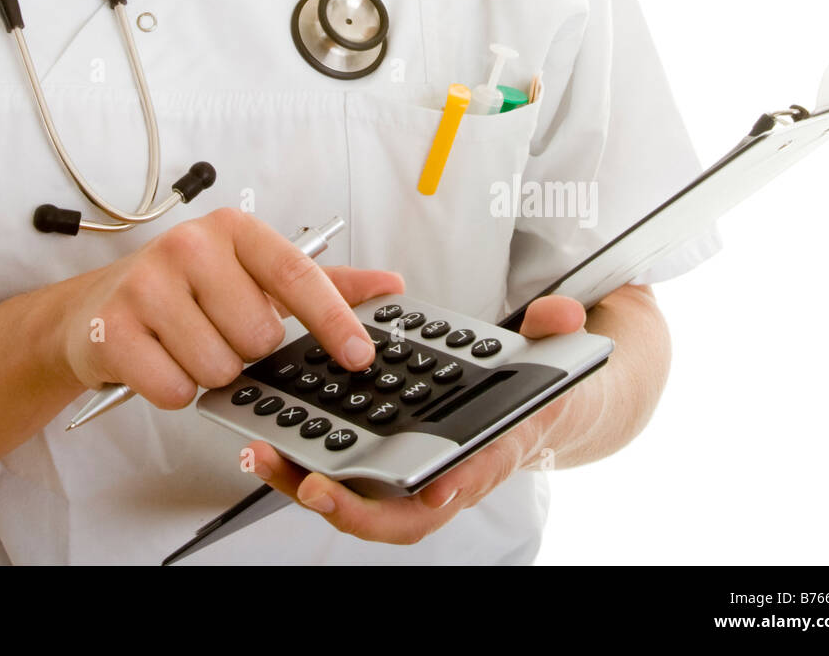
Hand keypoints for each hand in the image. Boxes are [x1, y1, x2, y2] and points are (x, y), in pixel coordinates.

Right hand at [54, 207, 404, 407]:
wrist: (93, 310)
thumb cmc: (183, 291)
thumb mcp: (249, 275)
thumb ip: (321, 283)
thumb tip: (388, 285)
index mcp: (232, 230)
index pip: (295, 273)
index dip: (332, 317)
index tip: (360, 354)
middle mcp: (189, 246)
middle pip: (258, 335)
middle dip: (245, 350)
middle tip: (219, 332)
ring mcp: (148, 284)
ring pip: (219, 367)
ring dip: (209, 373)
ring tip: (185, 345)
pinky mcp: (115, 327)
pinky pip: (175, 388)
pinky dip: (174, 390)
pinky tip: (159, 362)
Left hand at [242, 294, 588, 544]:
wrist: (526, 409)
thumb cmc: (528, 393)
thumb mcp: (552, 356)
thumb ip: (554, 332)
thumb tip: (564, 316)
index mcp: (487, 453)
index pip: (471, 477)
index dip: (452, 485)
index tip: (435, 485)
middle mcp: (442, 475)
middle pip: (396, 513)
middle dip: (352, 505)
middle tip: (313, 486)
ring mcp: (404, 472)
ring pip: (354, 498)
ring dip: (306, 483)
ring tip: (264, 457)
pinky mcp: (374, 459)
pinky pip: (335, 471)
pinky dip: (299, 462)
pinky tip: (265, 440)